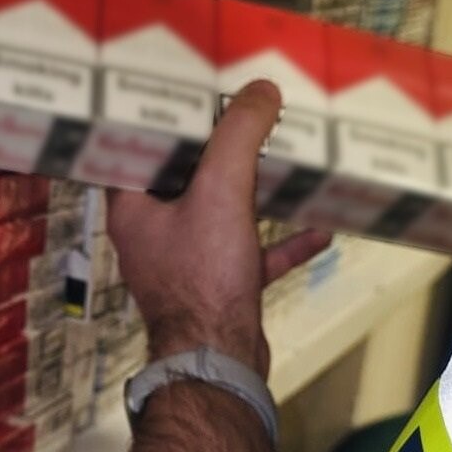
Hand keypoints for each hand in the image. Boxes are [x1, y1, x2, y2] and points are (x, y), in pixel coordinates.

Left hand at [107, 80, 331, 379]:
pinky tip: (318, 226)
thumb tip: (261, 91)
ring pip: (220, 214)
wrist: (219, 362)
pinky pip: (253, 253)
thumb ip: (239, 137)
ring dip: (251, 189)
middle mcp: (154, 234)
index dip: (160, 117)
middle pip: (183, 178)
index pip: (136, 148)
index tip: (187, 89)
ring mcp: (187, 263)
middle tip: (243, 110)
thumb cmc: (202, 280)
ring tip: (281, 156)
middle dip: (215, 147)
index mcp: (134, 208)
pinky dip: (282, 240)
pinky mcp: (219, 288)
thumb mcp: (220, 191)